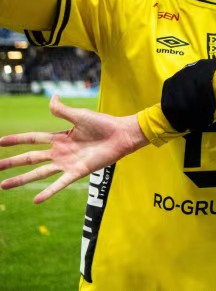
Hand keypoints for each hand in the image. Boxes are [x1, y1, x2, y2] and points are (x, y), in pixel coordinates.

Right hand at [0, 95, 147, 202]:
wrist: (122, 134)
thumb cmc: (103, 124)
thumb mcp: (79, 115)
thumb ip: (62, 110)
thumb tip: (52, 96)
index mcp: (59, 137)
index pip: (32, 139)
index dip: (16, 140)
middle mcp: (60, 152)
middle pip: (30, 158)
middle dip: (12, 163)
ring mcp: (67, 163)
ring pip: (39, 173)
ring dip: (22, 179)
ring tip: (4, 185)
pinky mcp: (78, 171)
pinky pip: (60, 183)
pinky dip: (49, 191)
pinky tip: (36, 200)